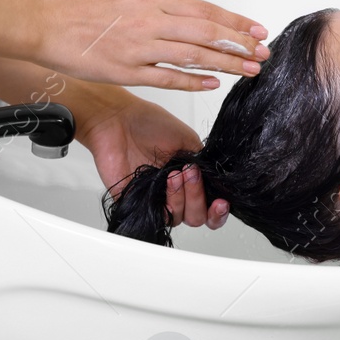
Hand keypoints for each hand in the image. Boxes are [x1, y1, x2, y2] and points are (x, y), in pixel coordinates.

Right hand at [37, 0, 269, 90]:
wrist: (42, 23)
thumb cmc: (76, 8)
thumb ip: (152, 2)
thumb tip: (179, 8)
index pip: (203, 9)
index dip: (234, 20)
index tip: (256, 28)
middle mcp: (148, 20)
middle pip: (206, 31)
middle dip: (240, 42)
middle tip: (263, 51)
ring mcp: (138, 47)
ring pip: (193, 54)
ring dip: (226, 62)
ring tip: (250, 69)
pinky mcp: (125, 70)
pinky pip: (166, 77)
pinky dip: (192, 80)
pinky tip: (212, 83)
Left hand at [74, 89, 228, 228]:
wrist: (119, 121)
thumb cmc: (148, 124)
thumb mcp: (188, 139)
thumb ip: (205, 163)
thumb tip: (217, 183)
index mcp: (190, 177)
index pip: (210, 204)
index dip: (218, 209)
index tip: (221, 200)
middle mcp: (176, 191)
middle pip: (197, 216)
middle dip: (199, 198)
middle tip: (190, 175)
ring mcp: (157, 198)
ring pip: (180, 218)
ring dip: (182, 198)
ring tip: (174, 175)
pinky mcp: (138, 203)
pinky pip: (157, 218)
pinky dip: (165, 206)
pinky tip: (164, 182)